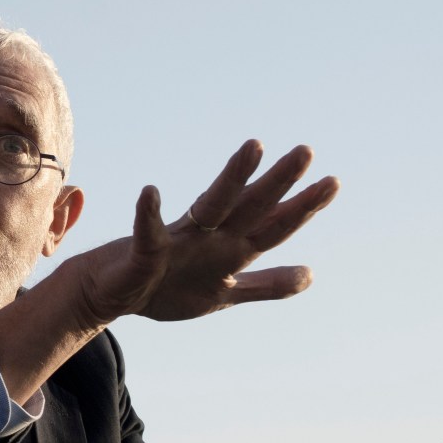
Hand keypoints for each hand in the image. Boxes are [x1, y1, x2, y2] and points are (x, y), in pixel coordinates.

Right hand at [66, 140, 339, 326]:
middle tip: (307, 151)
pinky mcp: (144, 252)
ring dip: (232, 178)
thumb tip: (311, 276)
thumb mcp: (224, 294)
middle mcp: (209, 237)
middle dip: (279, 182)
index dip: (302, 207)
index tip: (333, 182)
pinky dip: (147, 214)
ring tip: (253, 148)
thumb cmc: (165, 288)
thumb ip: (265, 285)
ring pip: (212, 206)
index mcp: (229, 248)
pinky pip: (147, 233)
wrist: (109, 294)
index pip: (272, 224)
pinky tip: (150, 192)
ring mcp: (178, 241)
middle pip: (251, 206)